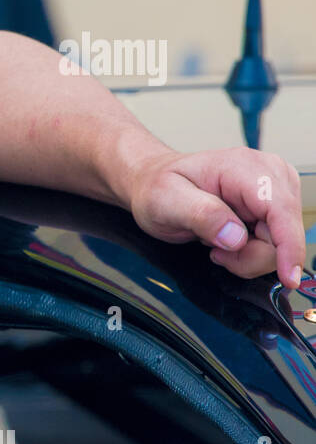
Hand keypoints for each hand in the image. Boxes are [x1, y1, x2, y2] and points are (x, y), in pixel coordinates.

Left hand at [126, 147, 306, 288]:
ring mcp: (274, 192)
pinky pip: (273, 245)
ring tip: (214, 242)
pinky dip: (248, 253)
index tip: (288, 276)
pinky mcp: (273, 209)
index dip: (289, 245)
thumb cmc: (158, 188)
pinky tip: (224, 241)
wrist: (154, 184)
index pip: (281, 209)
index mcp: (245, 167)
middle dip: (250, 255)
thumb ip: (201, 215)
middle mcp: (269, 175)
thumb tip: (236, 237)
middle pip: (283, 234)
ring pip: (280, 245)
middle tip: (214, 251)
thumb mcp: (165, 200)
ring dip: (247, 255)